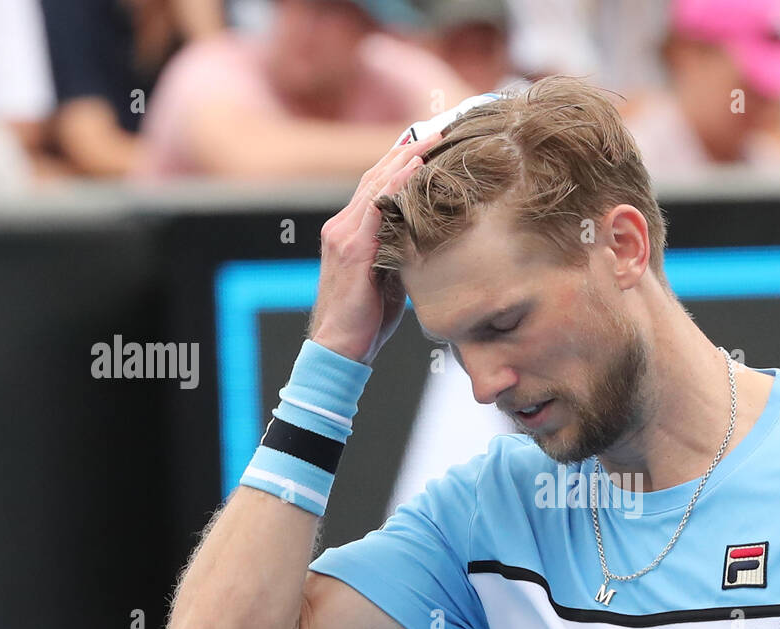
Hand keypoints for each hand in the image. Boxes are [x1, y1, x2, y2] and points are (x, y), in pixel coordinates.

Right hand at [308, 131, 441, 363]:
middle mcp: (342, 226)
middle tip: (439, 128)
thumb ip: (400, 254)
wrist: (340, 348)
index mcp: (350, 231)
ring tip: (434, 138)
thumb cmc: (366, 320)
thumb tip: (426, 241)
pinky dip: (396, 185)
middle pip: (376, 176)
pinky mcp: (352, 251)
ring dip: (406, 159)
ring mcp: (344, 235)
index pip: (377, 186)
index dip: (402, 161)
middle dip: (408, 150)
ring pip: (376, 185)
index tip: (429, 141)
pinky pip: (376, 209)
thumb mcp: (389, 279)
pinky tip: (415, 168)